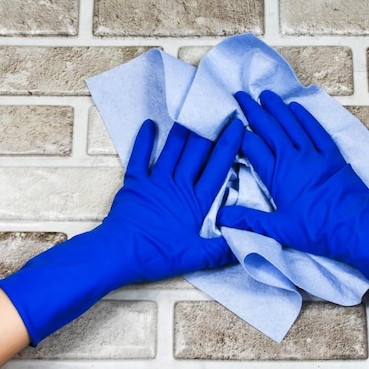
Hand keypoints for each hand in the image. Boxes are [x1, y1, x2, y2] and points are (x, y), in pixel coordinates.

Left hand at [102, 120, 242, 279]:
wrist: (120, 252)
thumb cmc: (157, 254)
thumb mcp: (195, 257)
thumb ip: (221, 250)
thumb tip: (248, 243)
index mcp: (196, 202)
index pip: (217, 168)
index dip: (228, 146)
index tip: (238, 126)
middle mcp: (178, 185)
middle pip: (197, 153)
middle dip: (210, 131)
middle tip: (219, 110)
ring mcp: (156, 182)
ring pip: (173, 150)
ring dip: (183, 131)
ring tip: (192, 112)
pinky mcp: (135, 183)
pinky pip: (140, 157)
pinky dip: (144, 140)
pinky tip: (149, 125)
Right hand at [218, 90, 368, 329]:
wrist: (352, 226)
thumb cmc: (314, 230)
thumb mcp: (278, 229)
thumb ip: (248, 219)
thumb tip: (221, 216)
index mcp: (277, 176)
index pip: (252, 147)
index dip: (240, 132)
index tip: (231, 119)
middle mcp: (293, 159)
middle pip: (270, 128)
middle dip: (254, 111)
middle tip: (242, 95)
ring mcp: (313, 154)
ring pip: (292, 124)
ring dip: (278, 108)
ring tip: (265, 95)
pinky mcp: (331, 154)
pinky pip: (315, 130)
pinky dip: (305, 117)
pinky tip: (296, 107)